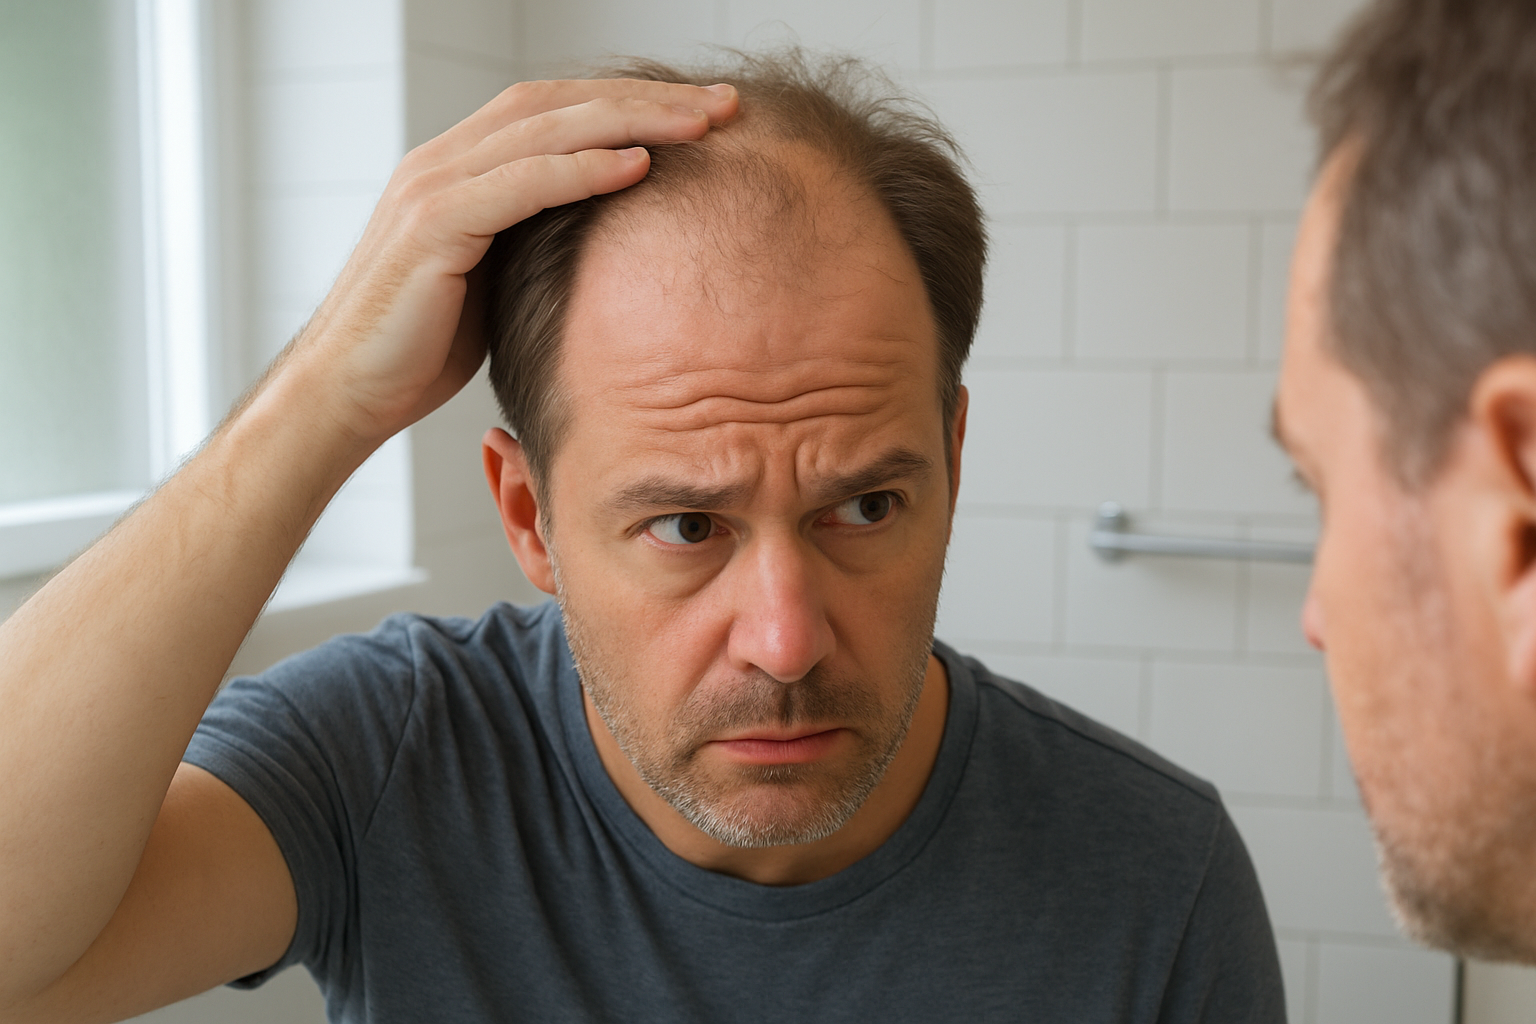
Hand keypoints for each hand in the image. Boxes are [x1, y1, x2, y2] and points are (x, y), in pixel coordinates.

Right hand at [276, 79, 738, 444]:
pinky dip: (582, 169)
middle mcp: (444, 161)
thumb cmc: (419, 351)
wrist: (345, 395)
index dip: (632, 104)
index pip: (558, 113)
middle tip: (725, 102)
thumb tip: (604, 245)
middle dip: (647, 98)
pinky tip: (638, 165)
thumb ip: (533, 245)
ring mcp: (433, 187)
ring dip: (631, 119)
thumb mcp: (492, 283)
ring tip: (702, 122)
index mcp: (461, 169)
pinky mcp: (431, 226)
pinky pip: (520, 183)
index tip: (706, 114)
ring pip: (546, 129)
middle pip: (561, 103)